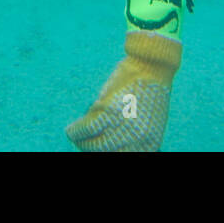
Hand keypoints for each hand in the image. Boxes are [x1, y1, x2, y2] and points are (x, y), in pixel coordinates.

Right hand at [66, 31, 180, 151]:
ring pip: (94, 145)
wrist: (152, 66)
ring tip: (76, 137)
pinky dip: (76, 131)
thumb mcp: (146, 121)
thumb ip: (130, 135)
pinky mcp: (109, 112)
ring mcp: (123, 127)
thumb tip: (104, 142)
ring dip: (81, 141)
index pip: (121, 156)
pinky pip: (87, 128)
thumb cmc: (149, 90)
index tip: (96, 148)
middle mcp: (136, 141)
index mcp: (149, 146)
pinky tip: (71, 131)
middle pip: (105, 152)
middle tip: (84, 144)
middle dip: (91, 149)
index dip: (106, 152)